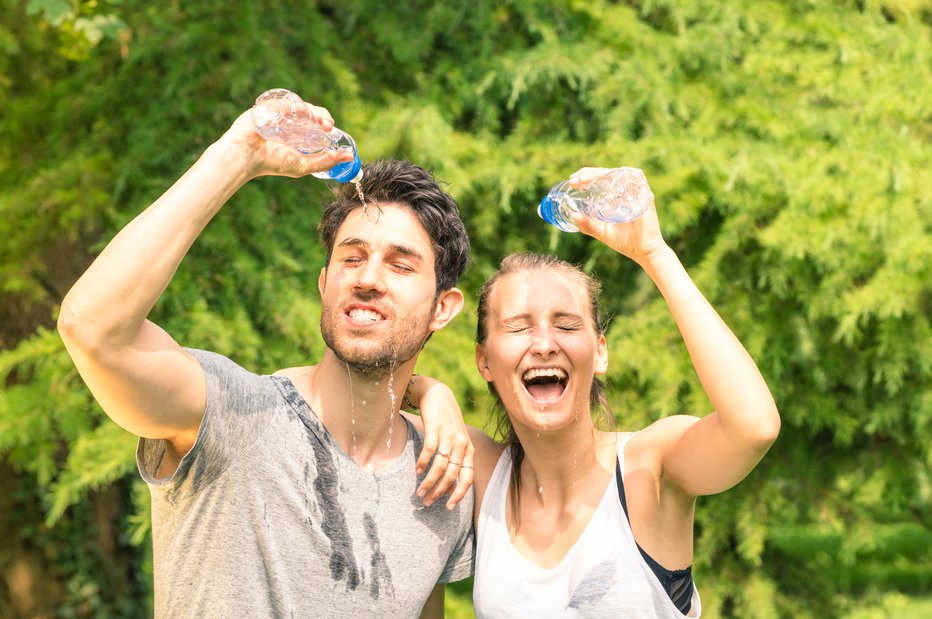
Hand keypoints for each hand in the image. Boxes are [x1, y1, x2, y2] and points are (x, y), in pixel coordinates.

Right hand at [220, 102, 353, 179]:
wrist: (246, 157)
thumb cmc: (271, 163)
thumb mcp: (303, 165)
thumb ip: (326, 161)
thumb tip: (349, 156)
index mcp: (295, 133)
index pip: (315, 122)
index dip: (325, 122)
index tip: (332, 129)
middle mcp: (287, 121)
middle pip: (309, 111)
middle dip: (322, 116)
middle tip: (329, 125)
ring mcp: (277, 113)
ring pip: (299, 105)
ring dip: (313, 111)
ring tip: (321, 122)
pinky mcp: (267, 107)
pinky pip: (284, 102)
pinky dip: (294, 106)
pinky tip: (302, 112)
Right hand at [409, 377, 474, 509]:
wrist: (438, 394)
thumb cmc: (447, 423)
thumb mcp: (455, 443)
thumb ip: (455, 463)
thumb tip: (449, 489)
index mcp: (469, 450)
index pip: (468, 478)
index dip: (459, 494)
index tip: (448, 508)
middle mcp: (461, 444)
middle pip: (452, 475)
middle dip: (439, 492)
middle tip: (427, 502)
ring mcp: (449, 436)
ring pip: (440, 466)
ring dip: (429, 481)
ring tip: (419, 491)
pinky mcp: (435, 428)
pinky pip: (429, 450)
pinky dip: (422, 463)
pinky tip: (416, 470)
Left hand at [568, 166, 668, 264]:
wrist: (643, 252)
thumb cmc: (624, 242)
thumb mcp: (601, 232)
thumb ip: (587, 225)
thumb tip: (573, 215)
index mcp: (615, 196)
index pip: (601, 178)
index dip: (586, 175)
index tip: (572, 181)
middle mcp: (626, 190)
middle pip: (608, 172)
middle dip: (589, 173)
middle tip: (575, 180)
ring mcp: (637, 191)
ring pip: (618, 172)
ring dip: (600, 173)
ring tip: (584, 180)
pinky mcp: (646, 194)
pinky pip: (636, 177)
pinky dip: (622, 174)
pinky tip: (607, 178)